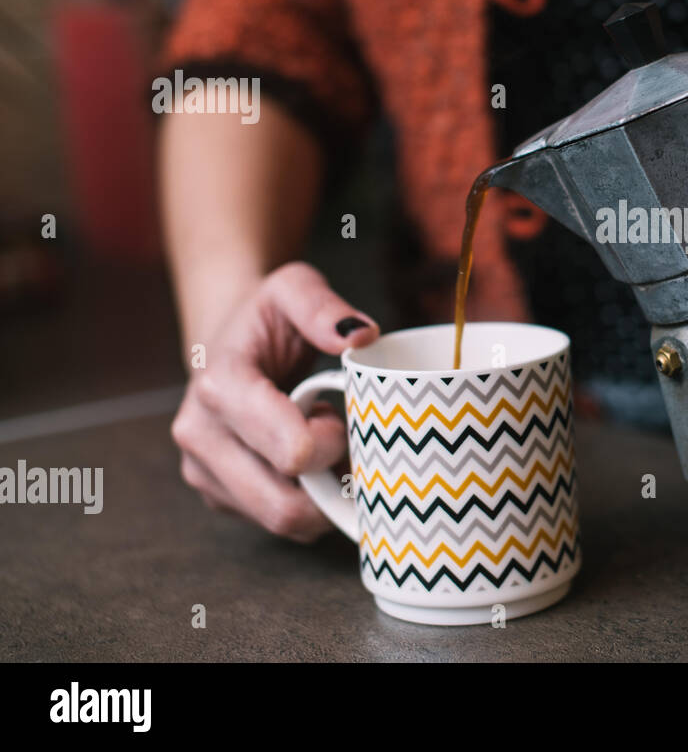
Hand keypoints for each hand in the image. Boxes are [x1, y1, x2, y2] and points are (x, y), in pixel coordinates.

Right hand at [170, 262, 378, 540]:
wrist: (226, 343)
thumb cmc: (267, 318)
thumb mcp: (294, 288)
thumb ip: (323, 306)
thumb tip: (361, 335)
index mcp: (220, 387)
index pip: (291, 451)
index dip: (333, 442)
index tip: (337, 411)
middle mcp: (200, 437)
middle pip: (286, 503)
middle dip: (330, 480)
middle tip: (342, 438)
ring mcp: (204, 473)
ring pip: (284, 522)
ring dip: (322, 496)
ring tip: (327, 448)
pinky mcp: (218, 496)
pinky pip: (279, 525)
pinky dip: (310, 504)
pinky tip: (313, 465)